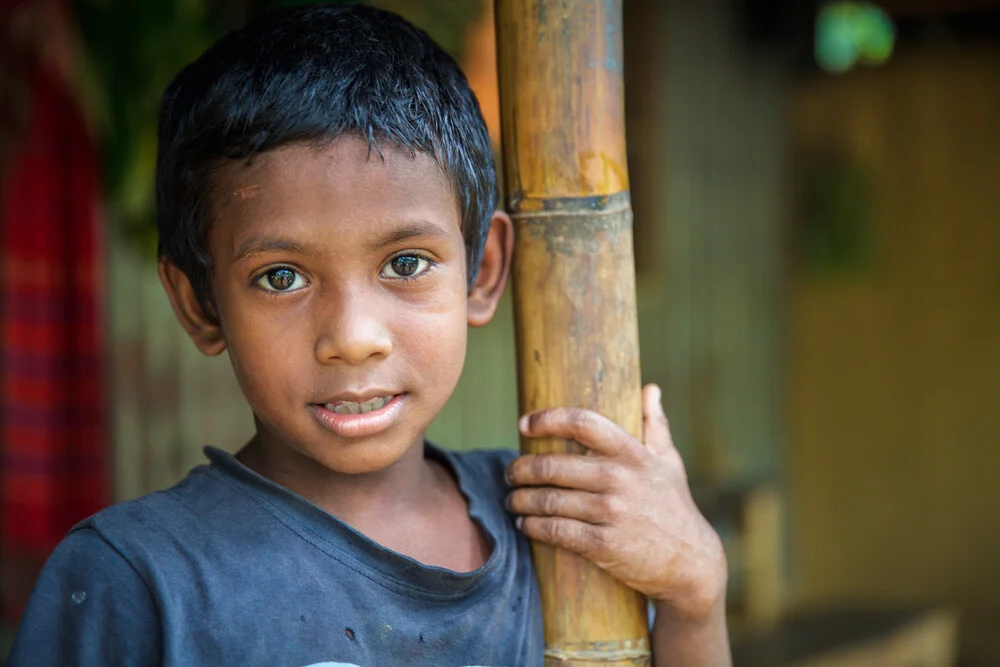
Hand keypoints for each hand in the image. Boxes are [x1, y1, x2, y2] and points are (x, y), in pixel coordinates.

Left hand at [506, 384, 726, 620]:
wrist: (690, 561)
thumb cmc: (674, 505)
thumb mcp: (669, 461)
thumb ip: (656, 424)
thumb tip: (650, 388)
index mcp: (633, 453)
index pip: (582, 423)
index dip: (547, 419)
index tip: (524, 424)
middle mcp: (620, 479)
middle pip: (553, 466)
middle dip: (522, 469)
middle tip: (511, 472)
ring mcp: (611, 513)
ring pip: (548, 500)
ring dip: (521, 499)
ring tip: (512, 499)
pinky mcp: (603, 545)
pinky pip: (556, 531)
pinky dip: (533, 527)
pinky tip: (525, 524)